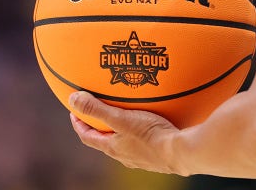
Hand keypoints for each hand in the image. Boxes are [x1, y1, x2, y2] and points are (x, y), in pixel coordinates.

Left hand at [68, 91, 186, 174]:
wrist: (182, 152)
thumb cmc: (152, 135)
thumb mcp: (121, 118)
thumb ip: (97, 109)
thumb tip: (73, 99)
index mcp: (113, 148)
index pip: (88, 137)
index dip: (79, 124)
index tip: (75, 112)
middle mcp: (125, 155)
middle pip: (105, 140)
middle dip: (99, 126)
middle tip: (98, 112)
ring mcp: (141, 157)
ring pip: (125, 142)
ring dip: (121, 129)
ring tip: (125, 114)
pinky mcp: (157, 154)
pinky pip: (143, 140)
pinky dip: (140, 130)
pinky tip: (151, 120)